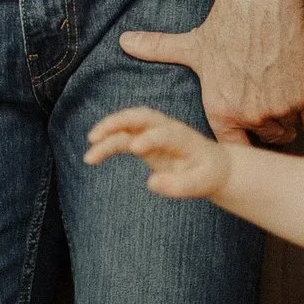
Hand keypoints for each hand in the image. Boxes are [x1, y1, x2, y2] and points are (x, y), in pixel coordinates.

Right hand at [81, 106, 233, 202]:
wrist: (213, 166)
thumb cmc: (207, 175)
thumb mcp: (200, 184)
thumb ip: (178, 186)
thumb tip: (150, 183)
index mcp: (184, 138)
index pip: (165, 134)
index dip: (151, 139)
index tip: (135, 149)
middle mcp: (167, 129)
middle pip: (141, 117)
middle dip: (119, 122)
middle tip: (97, 136)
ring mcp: (155, 132)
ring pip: (129, 123)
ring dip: (109, 128)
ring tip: (90, 143)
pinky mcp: (145, 139)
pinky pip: (124, 135)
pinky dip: (109, 139)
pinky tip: (94, 152)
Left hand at [122, 0, 303, 146]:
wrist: (261, 2)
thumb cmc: (226, 24)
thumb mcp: (189, 44)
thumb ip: (157, 50)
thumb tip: (125, 41)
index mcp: (220, 111)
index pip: (234, 147)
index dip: (244, 136)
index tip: (248, 124)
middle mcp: (249, 115)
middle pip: (267, 137)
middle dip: (269, 123)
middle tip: (267, 96)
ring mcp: (279, 107)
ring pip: (290, 127)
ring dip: (290, 115)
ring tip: (280, 88)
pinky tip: (302, 92)